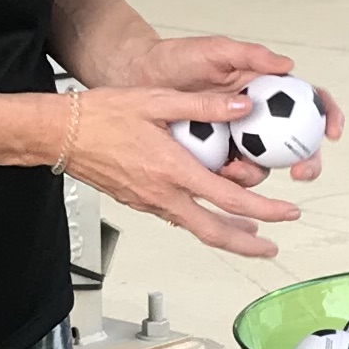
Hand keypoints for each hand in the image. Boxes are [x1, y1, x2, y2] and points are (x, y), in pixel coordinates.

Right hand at [64, 88, 305, 259]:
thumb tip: (243, 106)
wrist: (60, 134)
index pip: (229, 199)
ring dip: (226, 236)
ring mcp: (149, 203)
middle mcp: (163, 194)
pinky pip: (176, 218)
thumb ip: (204, 106)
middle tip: (272, 247)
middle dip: (249, 244)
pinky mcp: (138, 202)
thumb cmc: (101, 115)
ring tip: (249, 237)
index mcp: (173, 170)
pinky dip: (200, 222)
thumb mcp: (158, 101)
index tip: (287, 211)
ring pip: (196, 229)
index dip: (265, 209)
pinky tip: (208, 214)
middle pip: (215, 233)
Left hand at [139, 34, 348, 161]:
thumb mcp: (214, 51)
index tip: (332, 131)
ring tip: (236, 168)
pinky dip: (231, 179)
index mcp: (267, 87)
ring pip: (266, 164)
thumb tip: (288, 65)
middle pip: (297, 141)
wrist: (140, 78)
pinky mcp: (217, 156)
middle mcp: (258, 115)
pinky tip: (219, 175)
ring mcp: (239, 138)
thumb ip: (250, 55)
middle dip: (308, 160)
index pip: (310, 100)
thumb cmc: (178, 59)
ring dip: (259, 173)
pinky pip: (233, 173)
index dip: (328, 115)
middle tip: (302, 171)